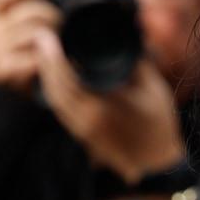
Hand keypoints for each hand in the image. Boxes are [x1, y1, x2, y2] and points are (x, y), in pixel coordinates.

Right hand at [0, 0, 60, 93]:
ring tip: (58, 43)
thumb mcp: (17, 24)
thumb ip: (26, 0)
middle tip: (62, 24)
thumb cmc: (17, 53)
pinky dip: (48, 59)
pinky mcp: (3, 70)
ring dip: (53, 37)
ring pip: (35, 34)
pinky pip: (36, 57)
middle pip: (28, 12)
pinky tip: (49, 61)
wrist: (2, 92)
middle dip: (52, 16)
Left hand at [35, 29, 184, 183]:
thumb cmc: (159, 126)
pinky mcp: (83, 135)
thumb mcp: (153, 89)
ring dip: (46, 76)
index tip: (49, 35)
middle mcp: (86, 119)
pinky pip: (60, 109)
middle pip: (54, 87)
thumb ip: (137, 63)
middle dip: (45, 62)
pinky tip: (54, 78)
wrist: (157, 164)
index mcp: (102, 106)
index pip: (67, 77)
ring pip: (54, 99)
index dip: (54, 55)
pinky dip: (54, 91)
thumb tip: (128, 37)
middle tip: (41, 38)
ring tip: (44, 55)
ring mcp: (82, 129)